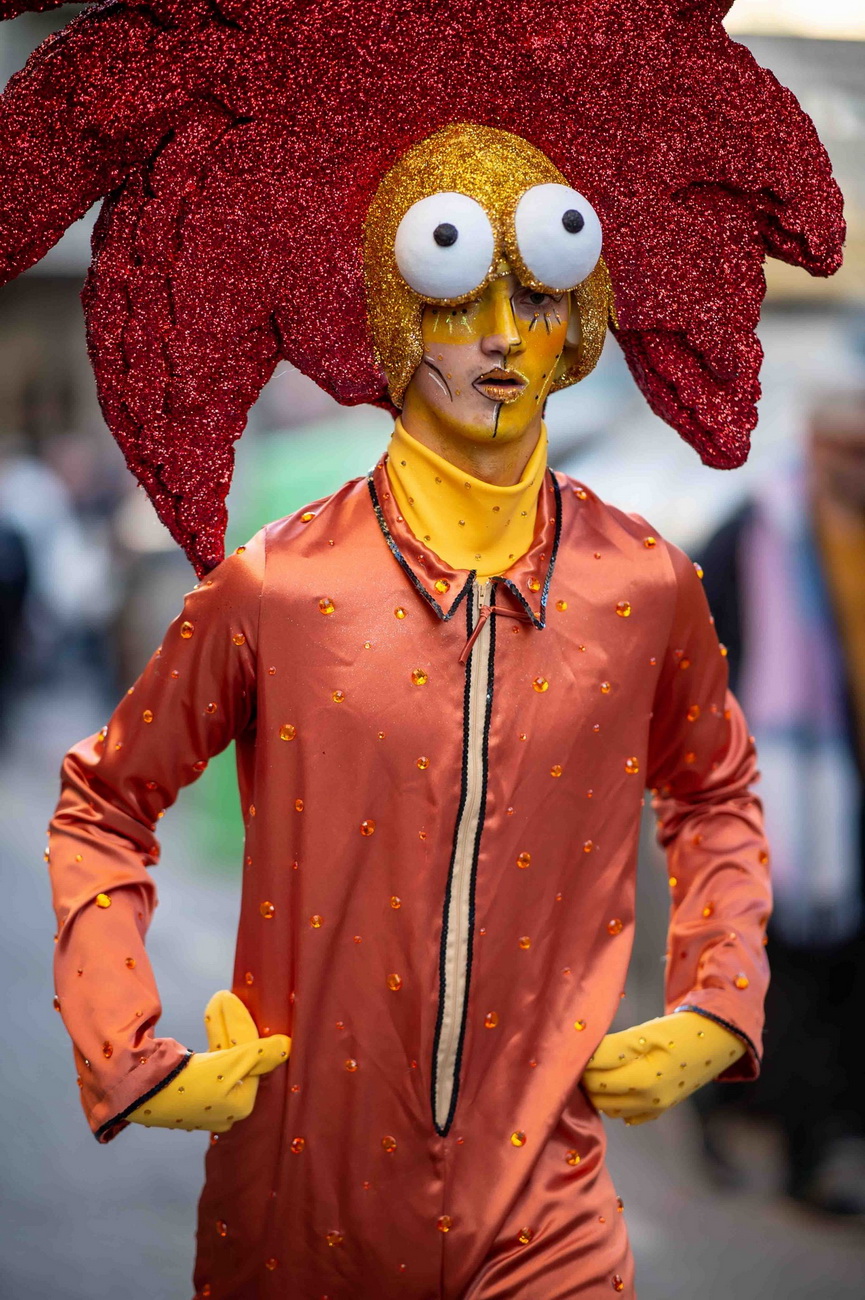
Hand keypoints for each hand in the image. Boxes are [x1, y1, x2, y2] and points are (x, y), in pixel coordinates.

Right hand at [128, 989, 290, 1132]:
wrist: (144, 1087)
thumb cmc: (195, 1079)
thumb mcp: (233, 1063)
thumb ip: (261, 1053)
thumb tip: (287, 1047)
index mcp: (240, 1108)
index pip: (255, 1065)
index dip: (248, 1036)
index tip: (240, 1012)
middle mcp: (224, 1111)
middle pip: (238, 1061)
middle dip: (232, 1030)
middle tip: (226, 1002)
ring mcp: (203, 1103)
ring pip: (221, 1058)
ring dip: (220, 1030)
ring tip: (219, 1002)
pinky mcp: (184, 1094)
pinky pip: (205, 1062)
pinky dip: (208, 1040)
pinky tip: (210, 1017)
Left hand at [581, 1011, 744, 1125]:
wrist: (713, 1042)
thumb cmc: (676, 1032)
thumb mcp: (642, 1033)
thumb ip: (611, 1047)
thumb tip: (580, 1055)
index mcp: (643, 1077)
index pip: (594, 1074)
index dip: (579, 1059)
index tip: (572, 1044)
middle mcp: (648, 1099)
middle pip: (597, 1093)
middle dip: (584, 1074)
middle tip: (580, 1054)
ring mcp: (653, 1108)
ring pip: (606, 1106)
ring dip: (596, 1088)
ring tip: (597, 1065)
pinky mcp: (658, 1111)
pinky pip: (624, 1114)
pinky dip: (613, 1100)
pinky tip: (615, 1080)